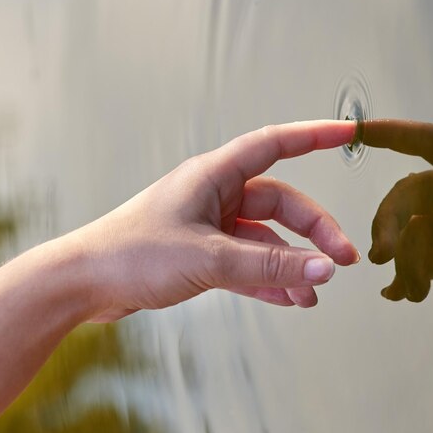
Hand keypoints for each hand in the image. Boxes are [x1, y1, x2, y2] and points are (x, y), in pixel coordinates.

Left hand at [71, 121, 359, 320]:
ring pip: (266, 238)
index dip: (314, 136)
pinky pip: (248, 263)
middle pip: (281, 203)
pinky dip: (269, 279)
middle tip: (341, 261)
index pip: (275, 144)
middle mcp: (216, 195)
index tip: (349, 133)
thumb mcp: (209, 258)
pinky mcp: (202, 253)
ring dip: (292, 263)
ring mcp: (210, 225)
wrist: (83, 284)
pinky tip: (290, 298)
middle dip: (314, 231)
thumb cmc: (133, 254)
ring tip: (315, 292)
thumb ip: (269, 264)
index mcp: (214, 175)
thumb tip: (324, 268)